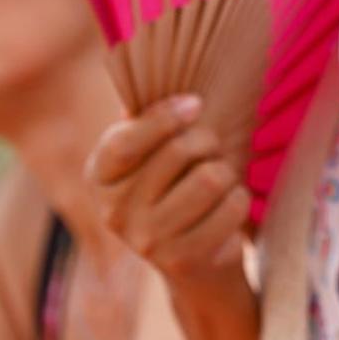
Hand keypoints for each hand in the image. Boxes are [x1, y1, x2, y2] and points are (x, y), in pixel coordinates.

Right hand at [86, 95, 248, 289]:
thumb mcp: (149, 155)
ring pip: (210, 178)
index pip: (126, 140)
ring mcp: (146, 240)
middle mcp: (114, 212)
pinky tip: (228, 206)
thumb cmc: (173, 189)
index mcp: (99, 177)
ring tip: (219, 178)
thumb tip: (157, 73)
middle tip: (211, 147)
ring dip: (226, 172)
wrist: (193, 266)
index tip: (195, 104)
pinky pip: (230, 207)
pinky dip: (239, 199)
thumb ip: (147, 118)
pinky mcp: (181, 260)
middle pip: (179, 152)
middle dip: (207, 141)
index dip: (165, 117)